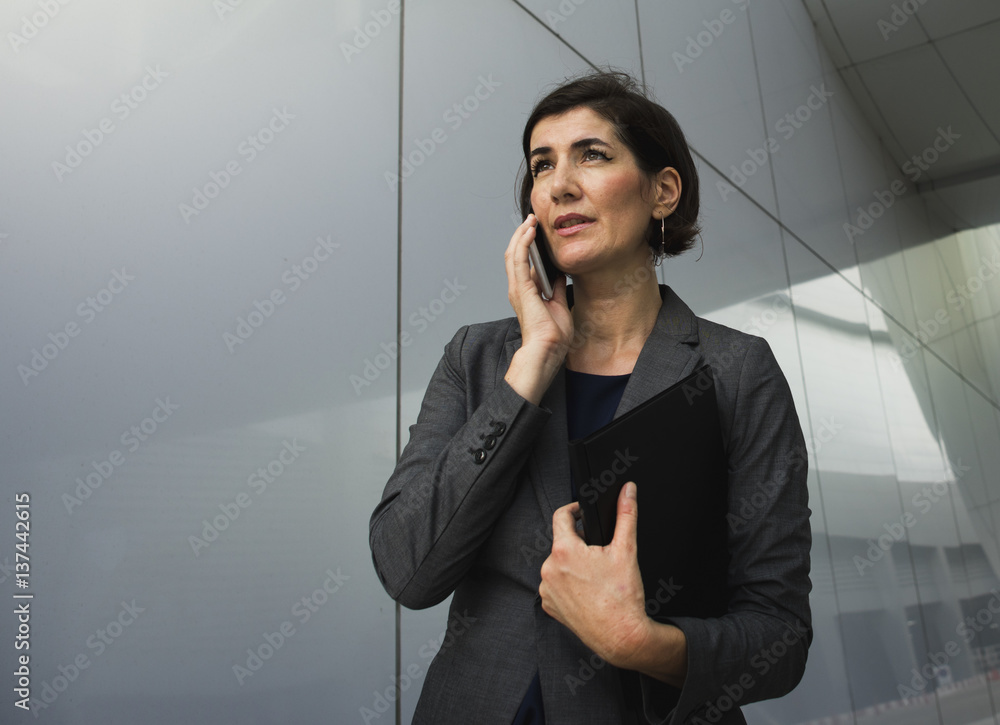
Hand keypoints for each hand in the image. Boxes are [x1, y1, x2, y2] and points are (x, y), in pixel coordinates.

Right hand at [503, 215, 572, 403]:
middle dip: (522, 235)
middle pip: (515, 255)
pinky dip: (522, 243)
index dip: (528, 246)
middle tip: (531, 220)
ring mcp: (518, 288)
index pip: (523, 263)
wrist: (548, 349)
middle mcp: (518, 288)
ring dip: (521, 234)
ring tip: (530, 220)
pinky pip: (518, 259)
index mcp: (526, 293)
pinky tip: (529, 231)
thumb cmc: (553, 335)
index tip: (537, 232)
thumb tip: (560, 274)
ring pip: (513, 253)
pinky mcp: (521, 288)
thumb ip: (556, 288)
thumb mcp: (558, 304)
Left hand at [538, 482, 651, 669]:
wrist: (622, 637)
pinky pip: (555, 586)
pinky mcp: (549, 606)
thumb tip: (628, 491)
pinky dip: (568, 584)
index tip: (582, 512)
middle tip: (600, 553)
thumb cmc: (622, 598)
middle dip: (580, 544)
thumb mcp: (626, 550)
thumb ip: (626, 514)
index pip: (561, 516)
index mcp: (564, 551)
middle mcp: (549, 569)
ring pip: (559, 565)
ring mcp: (547, 589)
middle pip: (562, 543)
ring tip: (595, 576)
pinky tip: (587, 591)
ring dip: (573, 565)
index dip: (574, 510)